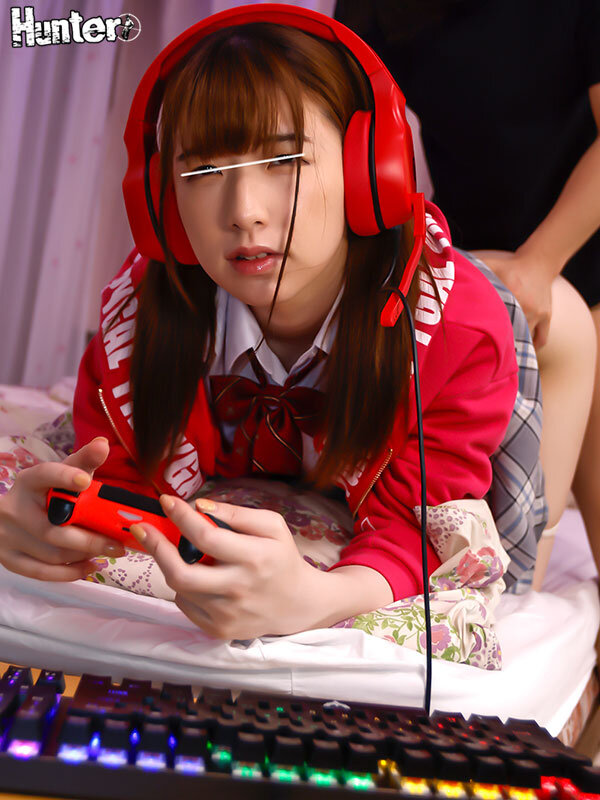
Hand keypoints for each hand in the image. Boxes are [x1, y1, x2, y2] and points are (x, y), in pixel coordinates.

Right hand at [0, 437, 125, 580]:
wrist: (7, 516)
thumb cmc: (43, 493)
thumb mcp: (61, 475)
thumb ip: (83, 461)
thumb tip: (103, 444)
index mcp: (28, 482)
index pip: (45, 475)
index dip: (64, 477)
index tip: (85, 480)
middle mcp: (14, 508)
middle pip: (55, 528)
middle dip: (91, 538)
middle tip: (118, 542)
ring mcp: (8, 536)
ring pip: (53, 553)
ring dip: (85, 555)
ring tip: (110, 551)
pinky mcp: (9, 559)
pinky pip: (42, 572)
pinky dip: (70, 572)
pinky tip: (91, 566)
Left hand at [131, 495, 320, 639]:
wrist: (297, 604)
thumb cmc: (281, 558)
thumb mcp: (272, 526)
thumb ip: (237, 514)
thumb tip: (201, 507)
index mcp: (255, 558)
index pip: (207, 537)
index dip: (181, 517)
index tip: (166, 500)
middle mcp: (238, 589)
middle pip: (181, 573)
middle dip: (156, 547)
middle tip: (142, 529)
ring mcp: (227, 614)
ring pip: (179, 588)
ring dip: (171, 565)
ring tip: (178, 552)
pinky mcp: (218, 630)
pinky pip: (185, 605)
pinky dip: (183, 587)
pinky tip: (197, 577)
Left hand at [470, 248, 554, 348]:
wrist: (539, 261)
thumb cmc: (509, 265)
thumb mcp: (490, 264)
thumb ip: (471, 268)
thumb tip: (446, 272)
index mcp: (511, 292)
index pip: (497, 318)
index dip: (486, 332)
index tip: (474, 343)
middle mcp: (525, 305)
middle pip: (510, 333)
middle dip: (499, 345)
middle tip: (486, 356)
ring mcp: (537, 313)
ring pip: (525, 338)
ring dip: (514, 347)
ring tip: (501, 358)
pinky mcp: (546, 316)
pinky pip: (541, 339)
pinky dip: (532, 347)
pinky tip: (520, 351)